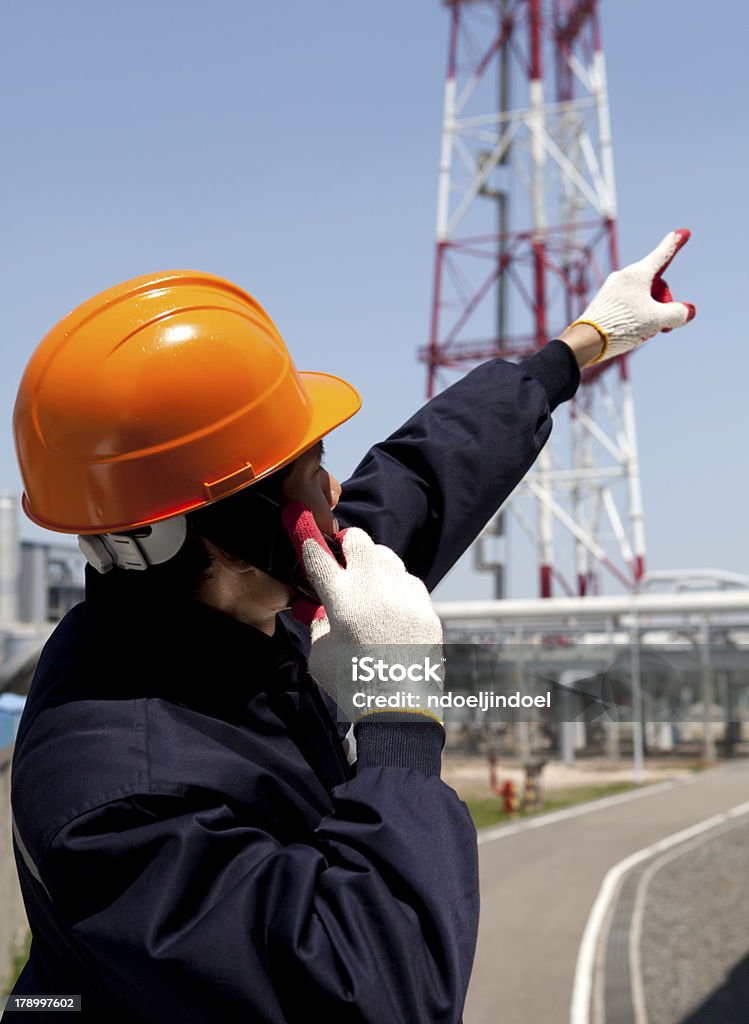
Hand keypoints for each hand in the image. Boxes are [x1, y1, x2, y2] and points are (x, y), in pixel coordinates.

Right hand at [282, 502, 443, 724]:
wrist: (399, 711)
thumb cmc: (353, 685)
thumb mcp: (320, 655)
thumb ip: (319, 623)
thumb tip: (321, 608)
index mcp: (341, 599)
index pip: (318, 555)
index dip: (307, 538)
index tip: (303, 526)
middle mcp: (374, 589)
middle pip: (358, 540)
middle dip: (347, 545)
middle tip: (343, 558)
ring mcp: (404, 596)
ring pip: (387, 556)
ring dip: (374, 565)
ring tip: (369, 587)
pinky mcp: (427, 608)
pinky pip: (409, 582)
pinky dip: (398, 588)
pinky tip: (391, 607)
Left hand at [570, 229, 695, 364]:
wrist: (586, 340)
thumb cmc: (622, 325)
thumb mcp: (657, 320)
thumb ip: (677, 313)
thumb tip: (688, 311)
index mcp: (638, 273)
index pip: (662, 255)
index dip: (675, 244)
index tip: (683, 232)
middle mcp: (624, 276)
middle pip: (655, 283)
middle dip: (662, 302)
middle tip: (661, 324)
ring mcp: (612, 288)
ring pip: (642, 295)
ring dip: (649, 310)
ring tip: (641, 329)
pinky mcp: (605, 301)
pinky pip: (628, 302)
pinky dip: (636, 314)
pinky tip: (629, 330)